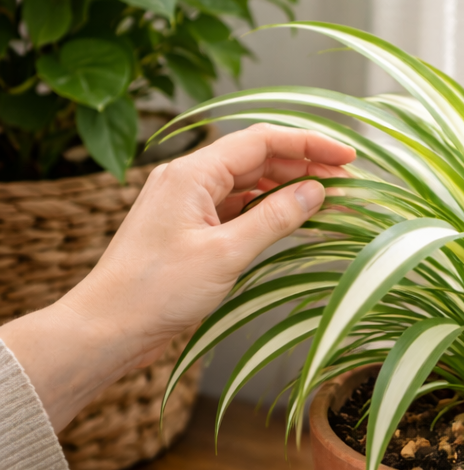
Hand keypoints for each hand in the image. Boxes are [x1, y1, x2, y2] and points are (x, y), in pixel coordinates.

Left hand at [0, 124, 352, 430]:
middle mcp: (187, 180)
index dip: (309, 144)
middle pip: (256, 158)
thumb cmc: (156, 291)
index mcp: (192, 174)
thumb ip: (275, 218)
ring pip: (247, 184)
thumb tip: (316, 192)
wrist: (109, 327)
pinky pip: (235, 208)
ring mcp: (186, 204)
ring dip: (287, 188)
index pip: (262, 141)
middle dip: (303, 165)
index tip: (348, 158)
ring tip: (328, 201)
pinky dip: (266, 211)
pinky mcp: (188, 229)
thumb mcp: (227, 254)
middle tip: (348, 183)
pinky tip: (291, 221)